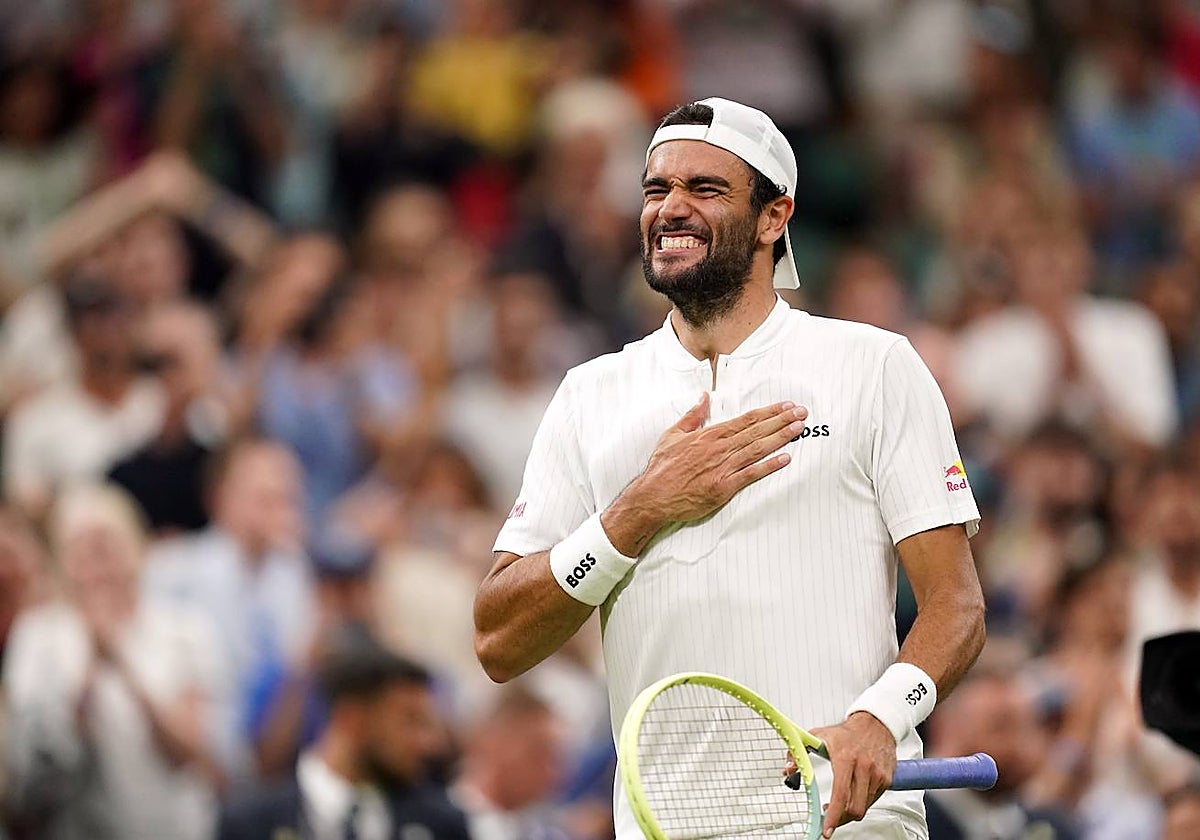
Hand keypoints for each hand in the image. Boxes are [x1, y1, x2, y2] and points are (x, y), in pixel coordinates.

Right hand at [628, 394, 805, 521]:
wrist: (652, 496)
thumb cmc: (662, 467)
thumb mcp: (673, 434)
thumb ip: (692, 416)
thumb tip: (704, 397)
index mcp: (709, 435)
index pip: (745, 419)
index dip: (768, 412)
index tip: (785, 406)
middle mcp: (719, 449)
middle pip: (756, 431)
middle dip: (781, 420)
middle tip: (801, 412)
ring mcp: (722, 468)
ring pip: (757, 449)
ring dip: (780, 437)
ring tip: (798, 429)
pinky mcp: (723, 487)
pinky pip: (750, 474)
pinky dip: (769, 465)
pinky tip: (785, 458)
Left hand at [811, 713, 896, 837]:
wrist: (875, 724)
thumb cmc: (846, 733)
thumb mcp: (818, 737)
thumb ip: (799, 753)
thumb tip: (789, 769)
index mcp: (845, 758)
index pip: (840, 794)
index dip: (833, 816)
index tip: (826, 829)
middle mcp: (864, 767)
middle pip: (854, 808)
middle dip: (840, 820)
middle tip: (829, 820)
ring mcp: (877, 775)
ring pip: (864, 807)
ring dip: (850, 812)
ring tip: (839, 806)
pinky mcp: (886, 780)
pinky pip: (872, 801)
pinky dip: (861, 803)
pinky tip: (852, 796)